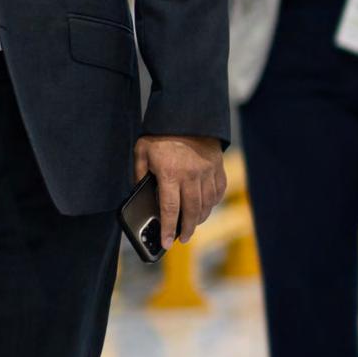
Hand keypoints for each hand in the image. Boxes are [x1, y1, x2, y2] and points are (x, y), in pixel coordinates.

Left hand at [138, 135, 225, 249]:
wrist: (188, 113)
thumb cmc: (161, 133)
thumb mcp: (142, 151)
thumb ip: (140, 173)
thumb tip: (141, 192)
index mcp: (170, 173)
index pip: (170, 209)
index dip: (168, 229)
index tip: (166, 243)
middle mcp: (191, 175)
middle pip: (191, 211)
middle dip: (186, 229)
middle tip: (181, 239)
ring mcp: (207, 171)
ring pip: (207, 204)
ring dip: (199, 218)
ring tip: (192, 226)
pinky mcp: (217, 167)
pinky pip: (217, 191)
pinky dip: (212, 203)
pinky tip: (205, 207)